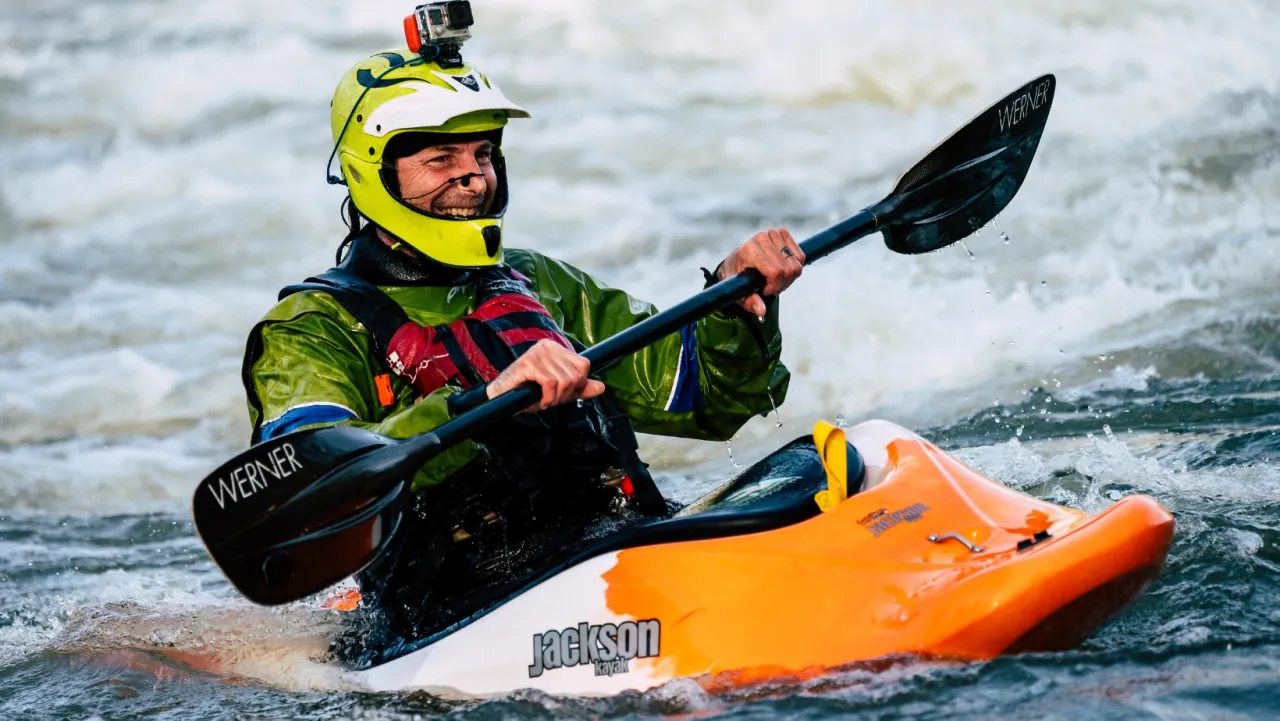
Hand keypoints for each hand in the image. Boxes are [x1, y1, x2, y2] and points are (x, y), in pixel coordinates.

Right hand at [484, 338, 605, 410]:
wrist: (501, 398)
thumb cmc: (528, 392)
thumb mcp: (560, 391)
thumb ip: (580, 388)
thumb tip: (602, 387)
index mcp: (556, 348)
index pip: (584, 365)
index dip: (577, 385)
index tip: (562, 393)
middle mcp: (548, 346)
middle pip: (575, 375)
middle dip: (565, 394)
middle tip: (550, 399)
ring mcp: (537, 353)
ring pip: (564, 381)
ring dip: (554, 398)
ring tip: (543, 399)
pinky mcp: (528, 362)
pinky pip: (550, 383)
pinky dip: (547, 397)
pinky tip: (539, 400)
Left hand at [717, 227, 804, 317]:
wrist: (737, 261)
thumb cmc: (737, 277)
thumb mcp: (739, 292)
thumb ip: (750, 302)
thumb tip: (761, 311)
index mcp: (749, 250)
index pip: (775, 271)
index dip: (775, 286)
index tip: (765, 290)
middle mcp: (761, 238)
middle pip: (788, 269)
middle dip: (781, 284)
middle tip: (771, 287)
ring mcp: (773, 233)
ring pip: (796, 264)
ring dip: (789, 278)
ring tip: (776, 279)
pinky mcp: (782, 232)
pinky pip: (800, 256)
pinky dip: (795, 267)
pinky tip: (782, 270)